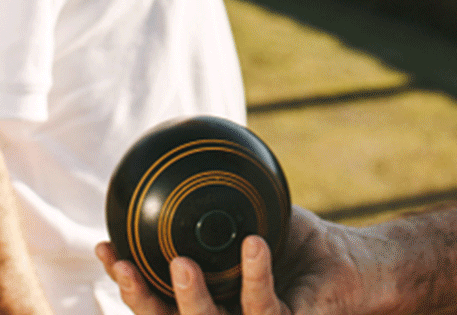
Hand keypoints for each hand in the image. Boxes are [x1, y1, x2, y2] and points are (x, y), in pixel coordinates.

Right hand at [97, 207, 379, 314]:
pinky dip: (256, 275)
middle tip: (123, 266)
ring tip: (181, 264)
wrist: (351, 260)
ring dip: (190, 300)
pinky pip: (265, 308)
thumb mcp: (250, 213)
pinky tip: (253, 244)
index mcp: (208, 301)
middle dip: (140, 300)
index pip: (155, 301)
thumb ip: (215, 199)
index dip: (126, 282)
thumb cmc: (299, 241)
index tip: (104, 247)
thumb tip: (175, 157)